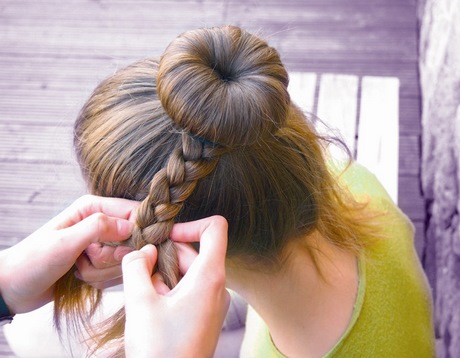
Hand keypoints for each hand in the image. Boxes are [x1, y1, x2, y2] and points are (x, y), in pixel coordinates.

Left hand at [0, 195, 138, 314]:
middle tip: (85, 260)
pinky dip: (100, 280)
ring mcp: (102, 243)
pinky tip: (80, 276)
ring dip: (102, 271)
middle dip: (111, 258)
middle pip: (132, 240)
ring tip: (78, 269)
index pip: (134, 213)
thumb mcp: (65, 243)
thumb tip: (130, 226)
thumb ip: (98, 229)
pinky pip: (117, 272)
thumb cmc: (32, 262)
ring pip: (125, 259)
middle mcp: (100, 222)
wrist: (12, 287)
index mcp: (93, 207)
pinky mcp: (101, 261)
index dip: (133, 234)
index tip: (118, 251)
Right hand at [123, 216, 229, 357]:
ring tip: (144, 291)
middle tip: (141, 266)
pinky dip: (170, 288)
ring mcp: (212, 301)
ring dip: (165, 273)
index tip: (166, 236)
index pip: (215, 228)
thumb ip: (136, 267)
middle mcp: (217, 286)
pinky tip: (152, 304)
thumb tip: (143, 251)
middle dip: (167, 254)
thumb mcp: (140, 303)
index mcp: (210, 277)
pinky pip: (189, 289)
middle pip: (195, 251)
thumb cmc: (160, 350)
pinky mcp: (204, 314)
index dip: (190, 224)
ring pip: (189, 271)